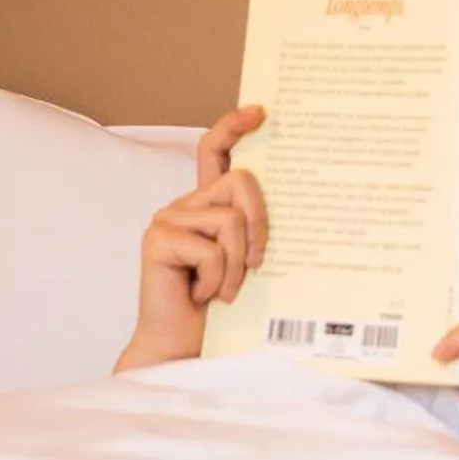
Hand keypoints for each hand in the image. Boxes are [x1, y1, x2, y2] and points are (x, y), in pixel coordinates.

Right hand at [115, 107, 267, 372]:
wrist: (185, 347)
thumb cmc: (223, 310)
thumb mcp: (250, 262)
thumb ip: (258, 230)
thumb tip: (300, 203)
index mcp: (206, 206)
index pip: (214, 152)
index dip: (233, 126)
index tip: (260, 111)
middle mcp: (184, 205)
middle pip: (242, 182)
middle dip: (262, 224)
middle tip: (258, 263)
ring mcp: (168, 220)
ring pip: (232, 219)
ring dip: (239, 264)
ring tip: (225, 290)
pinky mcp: (158, 240)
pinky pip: (212, 249)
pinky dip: (220, 280)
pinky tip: (203, 296)